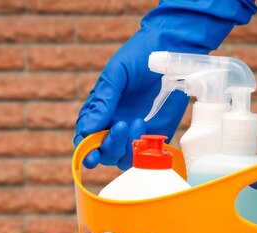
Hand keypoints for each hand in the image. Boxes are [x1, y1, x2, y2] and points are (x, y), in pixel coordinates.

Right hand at [74, 1, 256, 169]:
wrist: (171, 50)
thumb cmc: (138, 58)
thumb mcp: (116, 74)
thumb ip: (102, 101)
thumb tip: (86, 129)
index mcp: (99, 112)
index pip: (86, 139)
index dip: (86, 150)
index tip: (91, 154)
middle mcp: (114, 126)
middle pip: (104, 153)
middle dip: (109, 146)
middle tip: (120, 126)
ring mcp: (134, 133)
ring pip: (123, 158)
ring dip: (126, 148)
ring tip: (137, 123)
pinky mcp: (155, 136)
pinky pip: (145, 155)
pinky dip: (143, 150)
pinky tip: (146, 131)